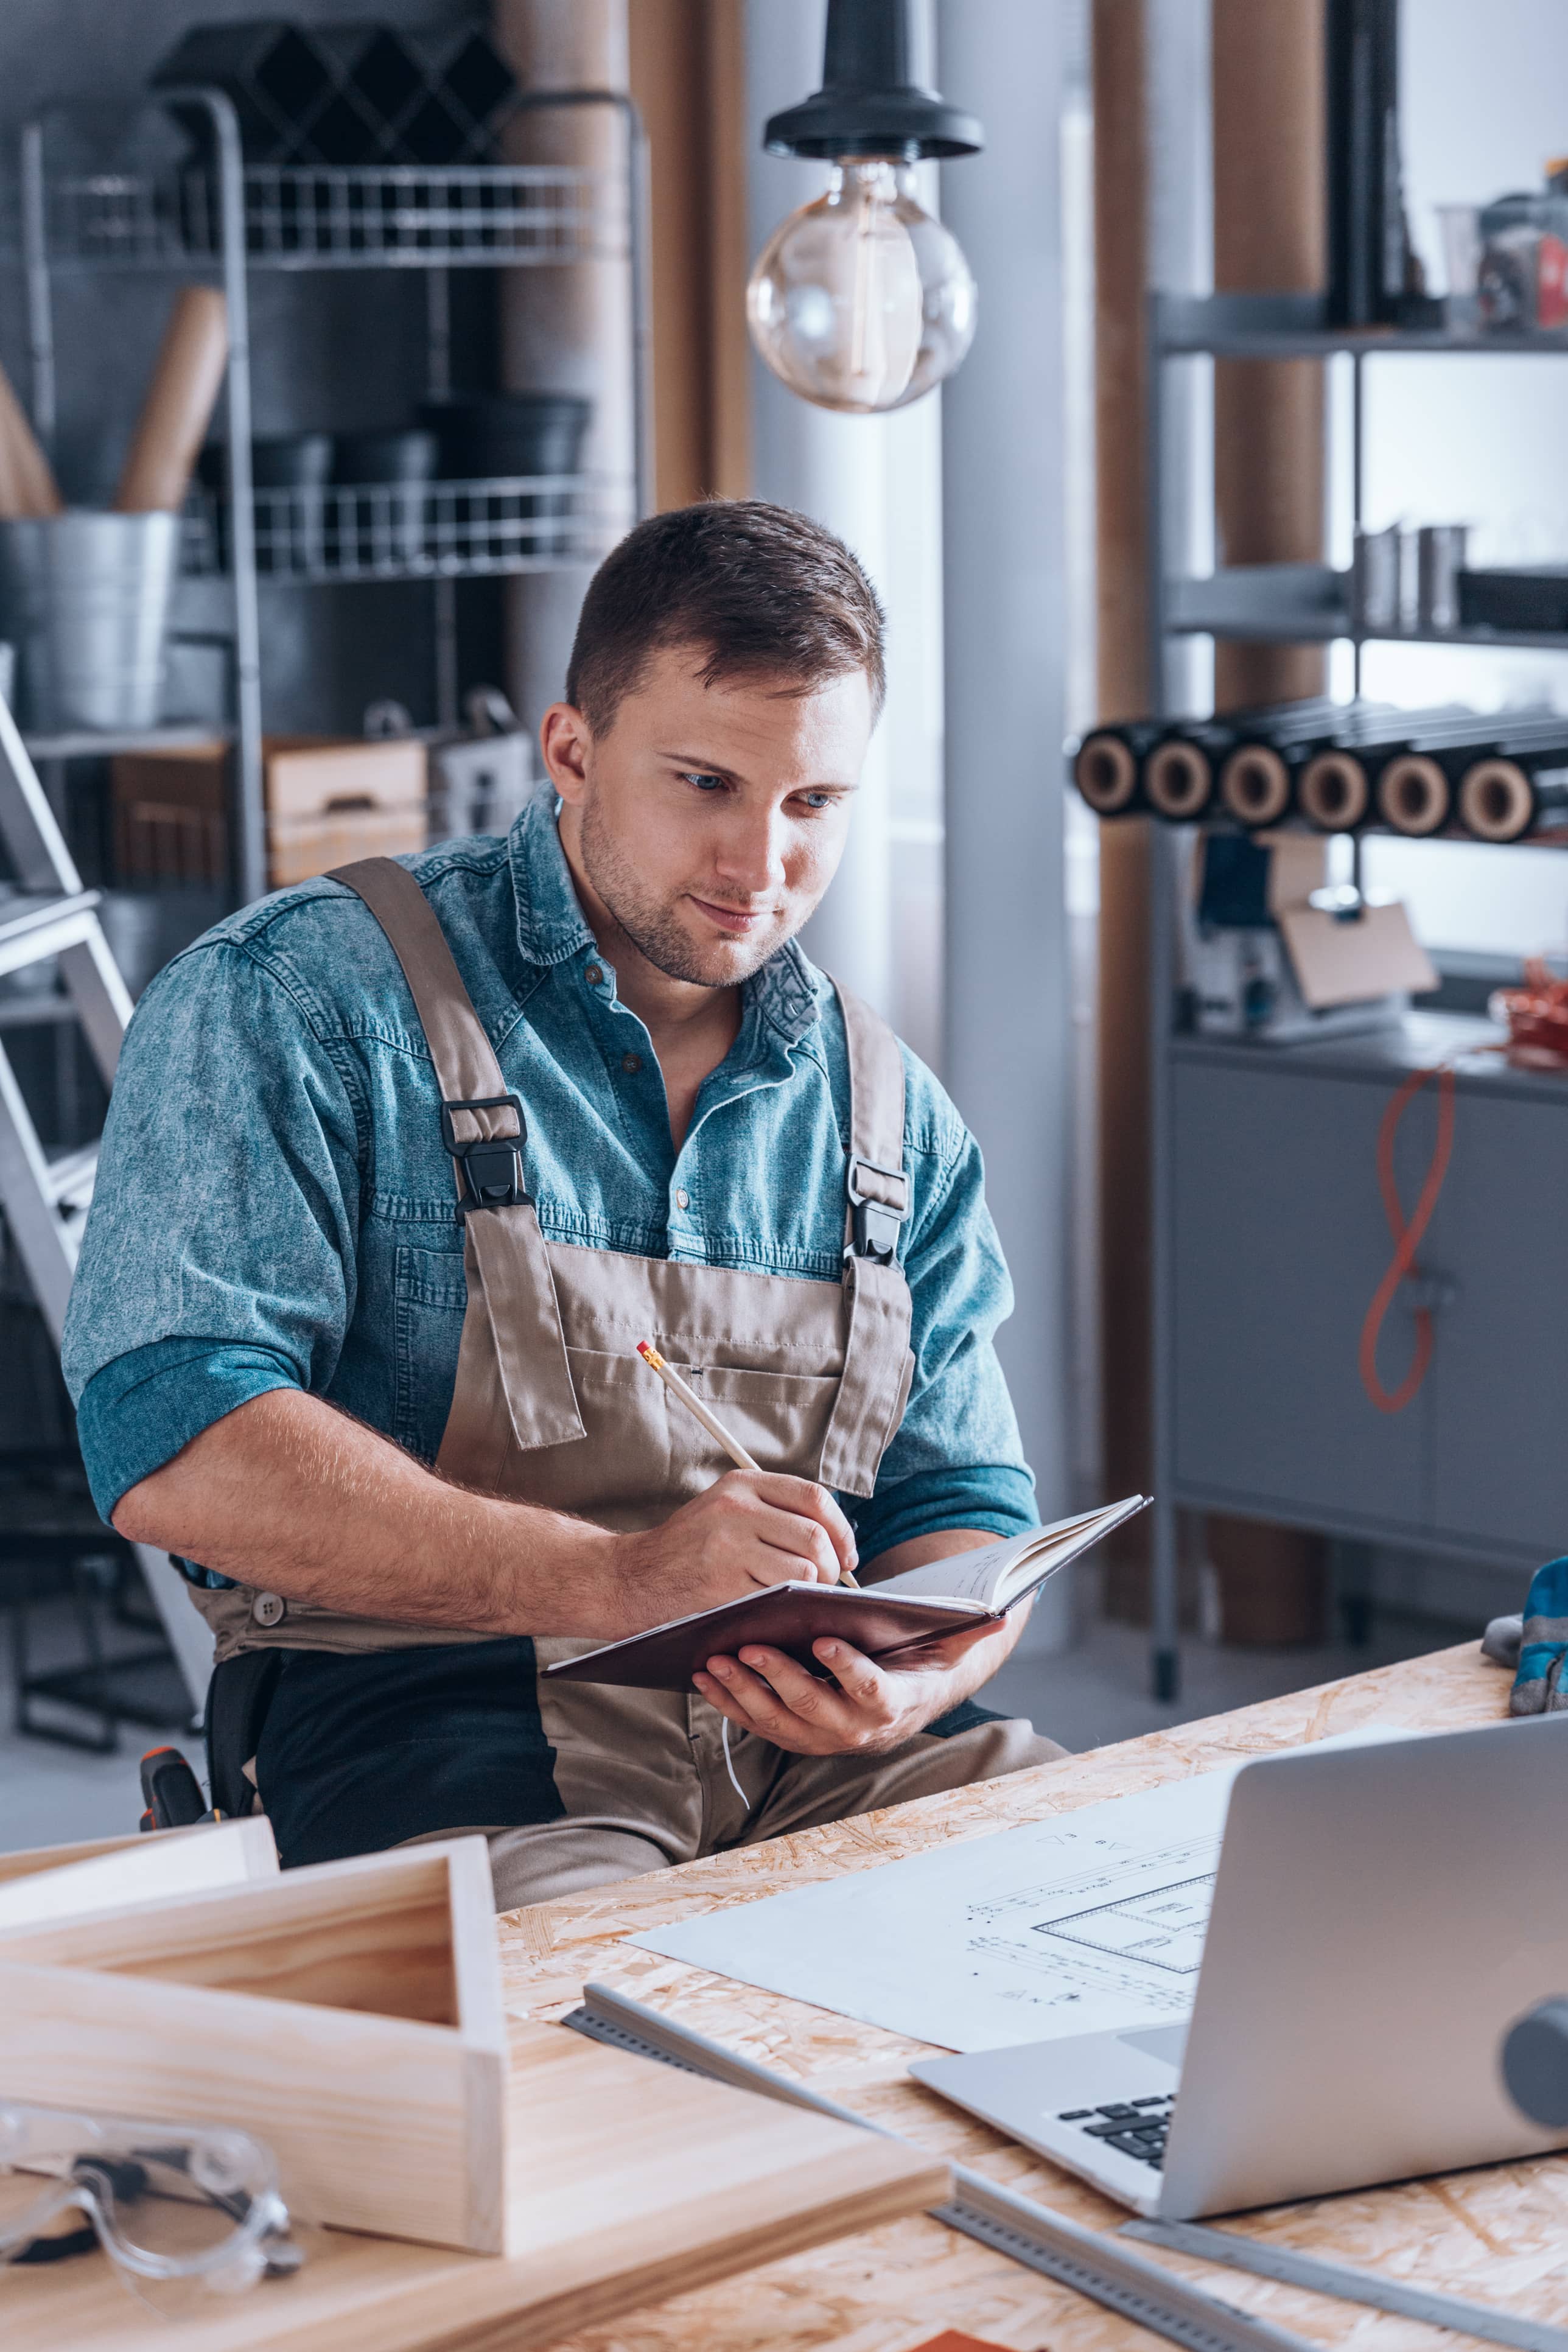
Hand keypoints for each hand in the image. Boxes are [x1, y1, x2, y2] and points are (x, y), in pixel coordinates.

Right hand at [607, 1470, 857, 1636]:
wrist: (630, 1578)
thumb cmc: (687, 1549)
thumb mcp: (723, 1508)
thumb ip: (772, 1511)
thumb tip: (835, 1538)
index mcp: (742, 1484)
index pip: (814, 1498)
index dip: (841, 1530)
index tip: (846, 1554)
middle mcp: (736, 1509)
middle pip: (815, 1537)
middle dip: (832, 1568)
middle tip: (825, 1585)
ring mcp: (728, 1547)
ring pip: (803, 1571)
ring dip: (811, 1592)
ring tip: (800, 1598)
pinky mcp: (722, 1585)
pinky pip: (777, 1598)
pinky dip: (786, 1608)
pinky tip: (776, 1610)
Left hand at [692, 1617, 1011, 1757]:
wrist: (913, 1692)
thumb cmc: (928, 1655)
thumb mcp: (955, 1643)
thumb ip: (975, 1628)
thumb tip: (1003, 1611)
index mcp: (896, 1704)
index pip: (874, 1693)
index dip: (850, 1671)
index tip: (826, 1641)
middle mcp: (858, 1731)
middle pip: (816, 1711)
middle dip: (780, 1680)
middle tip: (751, 1645)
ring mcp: (823, 1738)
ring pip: (778, 1723)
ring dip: (744, 1693)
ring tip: (716, 1657)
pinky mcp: (795, 1734)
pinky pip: (758, 1723)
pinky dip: (730, 1702)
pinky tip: (705, 1673)